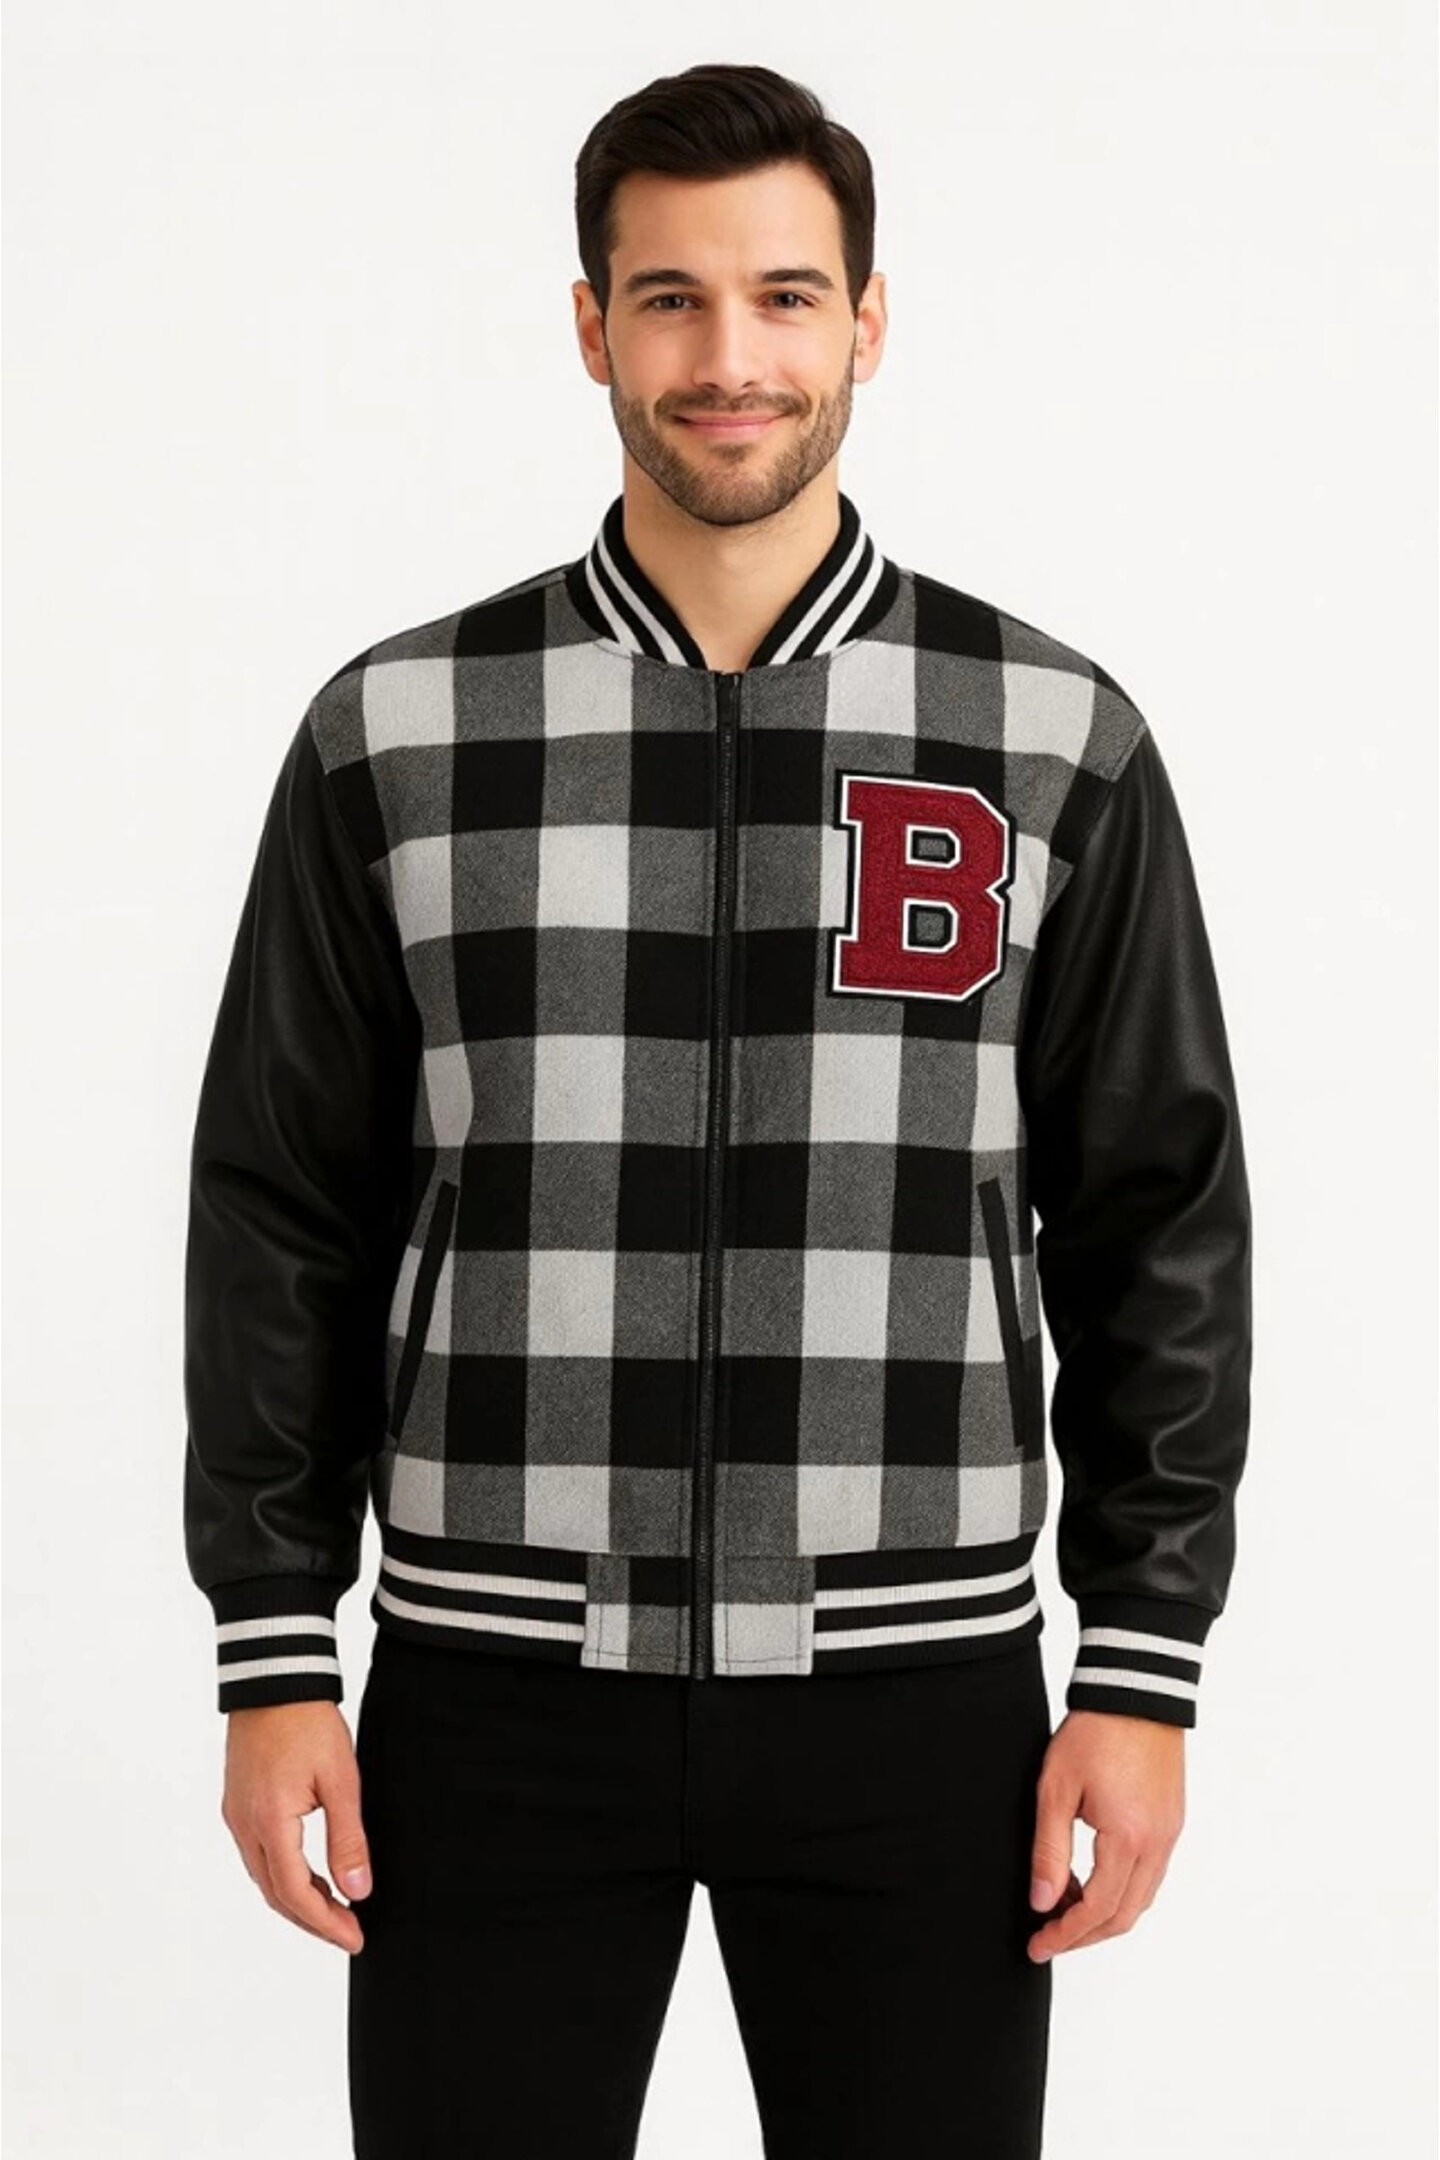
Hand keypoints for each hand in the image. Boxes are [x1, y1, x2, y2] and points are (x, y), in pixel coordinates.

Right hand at [220, 1701, 371, 1953]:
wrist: (274, 1677)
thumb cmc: (309, 1721)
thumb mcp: (340, 1780)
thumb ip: (348, 1839)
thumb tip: (358, 1889)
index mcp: (269, 1823)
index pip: (296, 1894)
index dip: (326, 1923)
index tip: (355, 1938)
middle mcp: (244, 1825)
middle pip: (275, 1894)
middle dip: (312, 1920)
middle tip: (349, 1932)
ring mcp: (236, 1814)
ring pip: (264, 1877)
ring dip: (297, 1899)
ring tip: (334, 1910)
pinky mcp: (237, 1802)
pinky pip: (258, 1855)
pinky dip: (284, 1875)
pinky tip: (309, 1875)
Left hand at [1027, 1709, 1184, 1960]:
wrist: (1135, 1692)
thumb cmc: (1094, 1732)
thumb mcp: (1056, 1789)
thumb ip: (1048, 1850)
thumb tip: (1041, 1902)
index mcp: (1128, 1840)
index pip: (1097, 1911)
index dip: (1065, 1935)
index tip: (1037, 1946)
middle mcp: (1157, 1844)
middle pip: (1123, 1916)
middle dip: (1084, 1936)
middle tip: (1047, 1940)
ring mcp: (1169, 1834)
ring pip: (1140, 1899)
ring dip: (1104, 1916)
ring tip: (1064, 1913)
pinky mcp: (1171, 1821)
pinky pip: (1150, 1876)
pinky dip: (1122, 1891)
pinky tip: (1091, 1882)